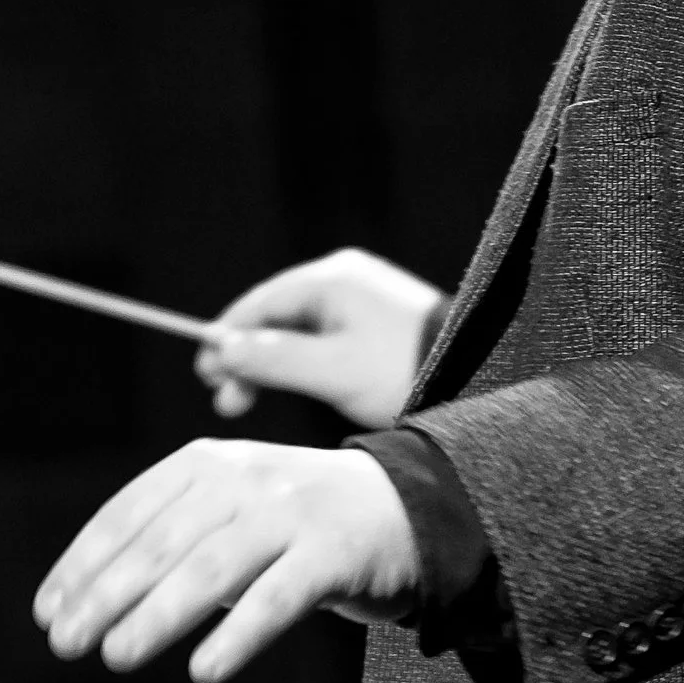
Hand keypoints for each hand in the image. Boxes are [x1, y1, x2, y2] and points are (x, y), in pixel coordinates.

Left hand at [35, 440, 419, 682]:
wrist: (414, 507)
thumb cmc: (304, 522)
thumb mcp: (233, 508)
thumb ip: (175, 538)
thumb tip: (93, 599)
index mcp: (208, 464)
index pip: (130, 511)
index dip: (83, 562)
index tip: (48, 610)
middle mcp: (245, 479)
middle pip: (162, 542)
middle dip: (105, 594)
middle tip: (66, 641)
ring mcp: (291, 512)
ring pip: (212, 568)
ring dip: (158, 615)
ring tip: (117, 656)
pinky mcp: (334, 552)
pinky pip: (279, 598)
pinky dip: (239, 634)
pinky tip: (205, 671)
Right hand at [195, 250, 443, 428]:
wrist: (477, 377)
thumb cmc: (404, 371)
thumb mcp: (332, 370)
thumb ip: (274, 359)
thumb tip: (222, 351)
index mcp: (332, 280)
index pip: (258, 304)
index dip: (226, 340)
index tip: (205, 377)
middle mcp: (345, 280)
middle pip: (276, 317)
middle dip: (248, 359)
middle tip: (229, 402)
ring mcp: (362, 301)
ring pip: (299, 332)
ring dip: (273, 366)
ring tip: (250, 403)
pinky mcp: (377, 325)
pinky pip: (324, 340)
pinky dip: (302, 365)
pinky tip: (295, 388)